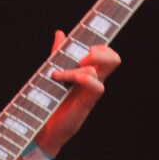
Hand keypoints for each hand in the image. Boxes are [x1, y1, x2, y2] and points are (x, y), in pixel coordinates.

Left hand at [34, 31, 120, 156]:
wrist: (45, 126)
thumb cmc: (51, 100)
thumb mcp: (54, 71)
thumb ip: (59, 53)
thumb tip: (60, 33)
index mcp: (88, 71)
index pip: (106, 53)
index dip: (102, 44)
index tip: (87, 42)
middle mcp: (93, 80)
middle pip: (113, 59)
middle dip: (100, 50)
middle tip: (82, 55)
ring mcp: (91, 91)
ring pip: (99, 70)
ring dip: (75, 68)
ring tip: (57, 74)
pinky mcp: (88, 102)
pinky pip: (97, 85)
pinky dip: (83, 78)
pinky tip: (69, 79)